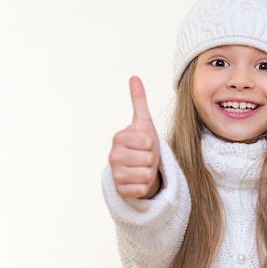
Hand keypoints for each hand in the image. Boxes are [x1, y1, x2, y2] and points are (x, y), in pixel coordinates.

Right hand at [108, 76, 160, 198]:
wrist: (139, 167)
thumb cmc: (143, 144)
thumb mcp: (144, 122)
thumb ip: (139, 100)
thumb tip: (134, 77)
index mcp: (119, 138)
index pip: (148, 142)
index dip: (153, 144)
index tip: (146, 144)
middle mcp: (113, 156)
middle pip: (149, 159)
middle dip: (152, 159)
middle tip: (146, 158)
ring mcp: (115, 174)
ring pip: (146, 175)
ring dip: (150, 173)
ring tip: (143, 168)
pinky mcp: (120, 190)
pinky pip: (141, 189)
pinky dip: (145, 186)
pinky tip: (139, 180)